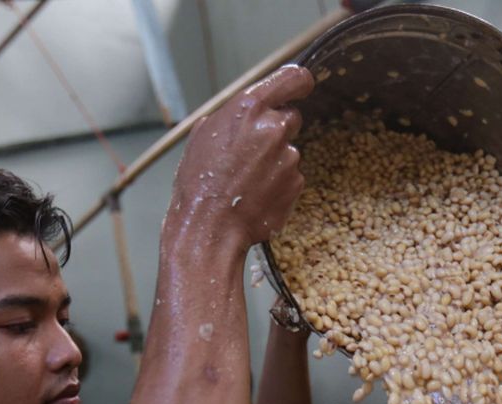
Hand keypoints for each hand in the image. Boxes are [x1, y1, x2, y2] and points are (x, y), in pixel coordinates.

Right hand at [170, 65, 313, 253]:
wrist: (209, 226)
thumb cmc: (199, 182)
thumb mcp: (203, 135)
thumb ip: (232, 116)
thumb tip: (246, 112)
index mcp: (249, 108)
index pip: (292, 79)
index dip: (299, 82)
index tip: (301, 86)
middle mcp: (273, 128)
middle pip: (291, 118)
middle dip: (276, 132)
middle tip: (253, 153)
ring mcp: (288, 157)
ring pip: (288, 151)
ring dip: (274, 162)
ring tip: (247, 181)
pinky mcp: (296, 183)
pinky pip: (291, 177)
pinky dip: (278, 185)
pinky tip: (256, 195)